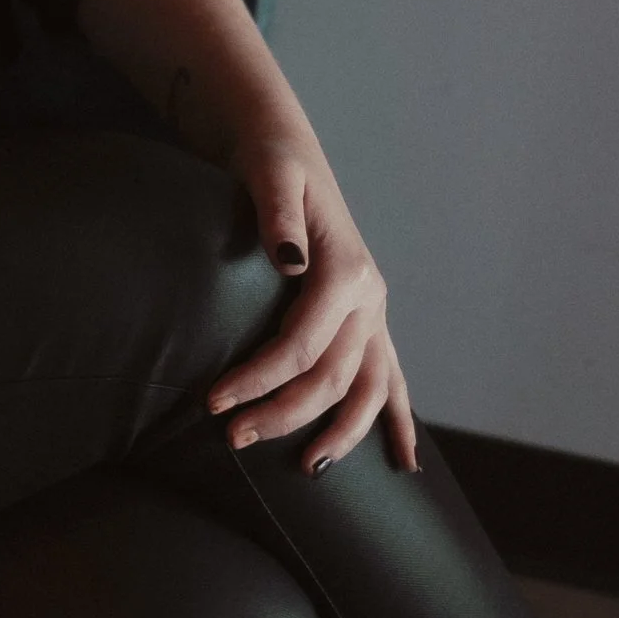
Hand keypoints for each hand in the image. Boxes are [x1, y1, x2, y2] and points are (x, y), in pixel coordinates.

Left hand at [207, 131, 419, 475]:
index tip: (215, 402)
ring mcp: (373, 312)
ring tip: (307, 468)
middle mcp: (369, 298)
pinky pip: (390, 378)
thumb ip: (278, 212)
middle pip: (333, 377)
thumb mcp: (270, 172)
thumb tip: (290, 261)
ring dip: (341, 435)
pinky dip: (397, 420)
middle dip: (285, 413)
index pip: (302, 344)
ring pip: (370, 390)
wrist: (284, 149)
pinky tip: (403, 461)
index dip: (260, 378)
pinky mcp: (367, 319)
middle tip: (233, 437)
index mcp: (347, 270)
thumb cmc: (271, 161)